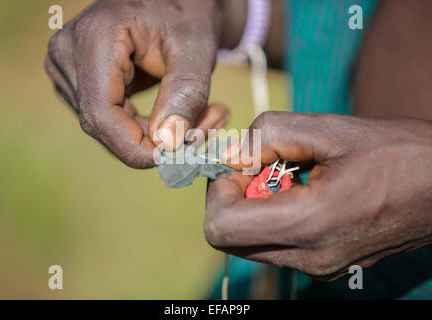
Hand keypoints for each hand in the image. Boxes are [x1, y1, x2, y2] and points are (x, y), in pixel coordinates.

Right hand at [45, 0, 225, 167]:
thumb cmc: (186, 11)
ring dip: (153, 136)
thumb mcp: (196, 45)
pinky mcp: (80, 80)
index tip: (183, 155)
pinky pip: (109, 120)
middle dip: (155, 142)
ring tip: (200, 117)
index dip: (139, 148)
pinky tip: (175, 116)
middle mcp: (68, 53)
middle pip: (104, 125)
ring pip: (107, 128)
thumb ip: (186, 93)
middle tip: (207, 129)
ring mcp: (68, 68)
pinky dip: (144, 128)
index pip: (102, 115)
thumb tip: (168, 146)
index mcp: (93, 37)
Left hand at [205, 111, 431, 279]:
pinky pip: (275, 244)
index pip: (220, 227)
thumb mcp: (329, 127)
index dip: (219, 189)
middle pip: (229, 238)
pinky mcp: (325, 265)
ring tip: (290, 174)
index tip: (243, 161)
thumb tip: (230, 155)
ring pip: (249, 242)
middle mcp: (309, 258)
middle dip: (234, 195)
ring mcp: (319, 267)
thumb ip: (267, 135)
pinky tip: (303, 190)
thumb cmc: (397, 153)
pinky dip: (273, 215)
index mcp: (309, 225)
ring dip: (254, 205)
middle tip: (263, 163)